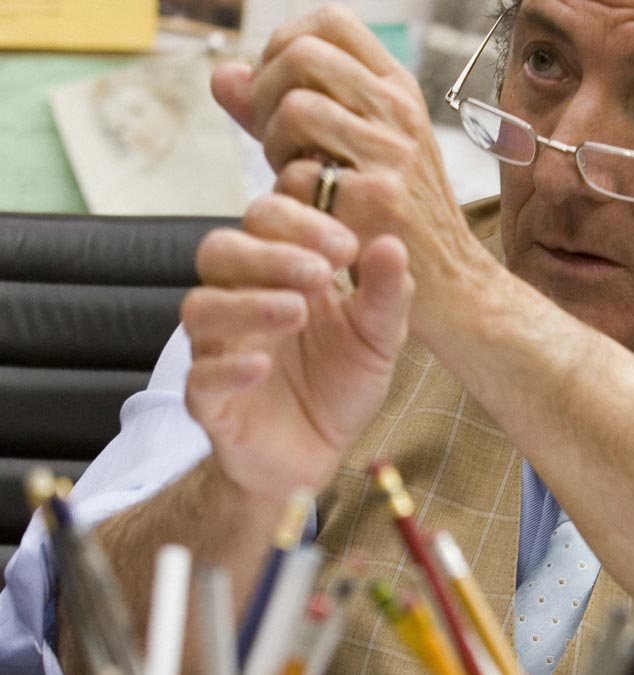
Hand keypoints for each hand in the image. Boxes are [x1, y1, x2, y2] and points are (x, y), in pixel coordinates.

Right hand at [181, 193, 412, 504]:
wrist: (315, 456)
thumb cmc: (340, 383)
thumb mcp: (379, 338)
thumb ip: (388, 294)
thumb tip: (391, 244)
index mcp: (277, 273)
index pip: (266, 219)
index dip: (300, 223)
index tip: (347, 248)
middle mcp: (238, 300)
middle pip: (219, 251)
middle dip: (268, 254)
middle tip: (319, 274)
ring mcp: (218, 349)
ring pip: (200, 308)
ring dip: (248, 303)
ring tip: (298, 312)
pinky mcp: (209, 400)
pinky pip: (201, 376)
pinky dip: (229, 367)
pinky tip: (263, 367)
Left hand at [210, 5, 491, 344]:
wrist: (452, 285)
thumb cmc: (395, 217)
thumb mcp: (355, 149)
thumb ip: (283, 110)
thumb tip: (223, 73)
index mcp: (397, 89)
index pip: (331, 21)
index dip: (285, 44)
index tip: (278, 90)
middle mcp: (398, 112)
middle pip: (303, 54)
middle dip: (267, 92)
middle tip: (275, 139)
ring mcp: (391, 154)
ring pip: (296, 108)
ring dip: (274, 145)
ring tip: (294, 176)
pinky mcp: (377, 202)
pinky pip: (298, 176)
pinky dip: (288, 199)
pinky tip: (308, 217)